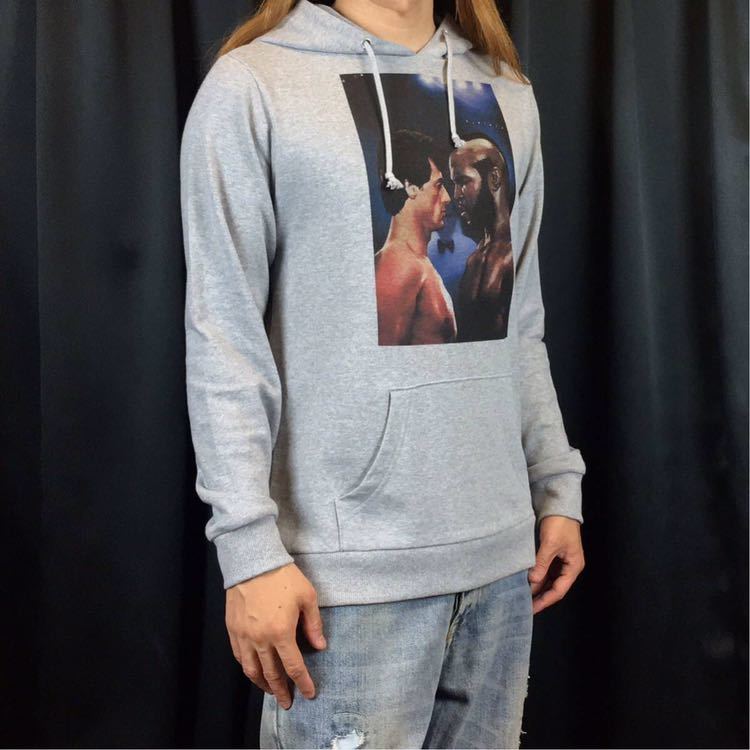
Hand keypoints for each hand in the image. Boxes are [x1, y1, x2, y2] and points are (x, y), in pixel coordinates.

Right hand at [225, 563, 326, 709]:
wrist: (253, 562)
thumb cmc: (283, 577)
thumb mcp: (307, 597)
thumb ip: (313, 624)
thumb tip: (320, 646)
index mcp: (281, 633)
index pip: (293, 667)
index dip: (303, 683)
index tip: (310, 694)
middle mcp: (261, 640)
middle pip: (271, 674)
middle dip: (281, 691)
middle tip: (288, 702)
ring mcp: (244, 636)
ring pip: (252, 670)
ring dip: (262, 684)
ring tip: (271, 690)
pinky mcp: (232, 629)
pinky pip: (239, 656)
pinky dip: (247, 668)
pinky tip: (253, 670)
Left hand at [528, 516, 584, 614]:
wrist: (558, 504)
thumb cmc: (559, 523)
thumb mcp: (550, 544)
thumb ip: (542, 563)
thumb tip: (532, 582)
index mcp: (573, 566)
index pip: (559, 590)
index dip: (545, 601)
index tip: (532, 609)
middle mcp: (568, 566)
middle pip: (553, 587)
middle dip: (540, 596)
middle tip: (524, 606)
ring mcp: (560, 560)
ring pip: (548, 579)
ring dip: (537, 587)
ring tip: (522, 596)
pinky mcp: (552, 554)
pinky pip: (544, 570)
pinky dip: (535, 576)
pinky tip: (525, 581)